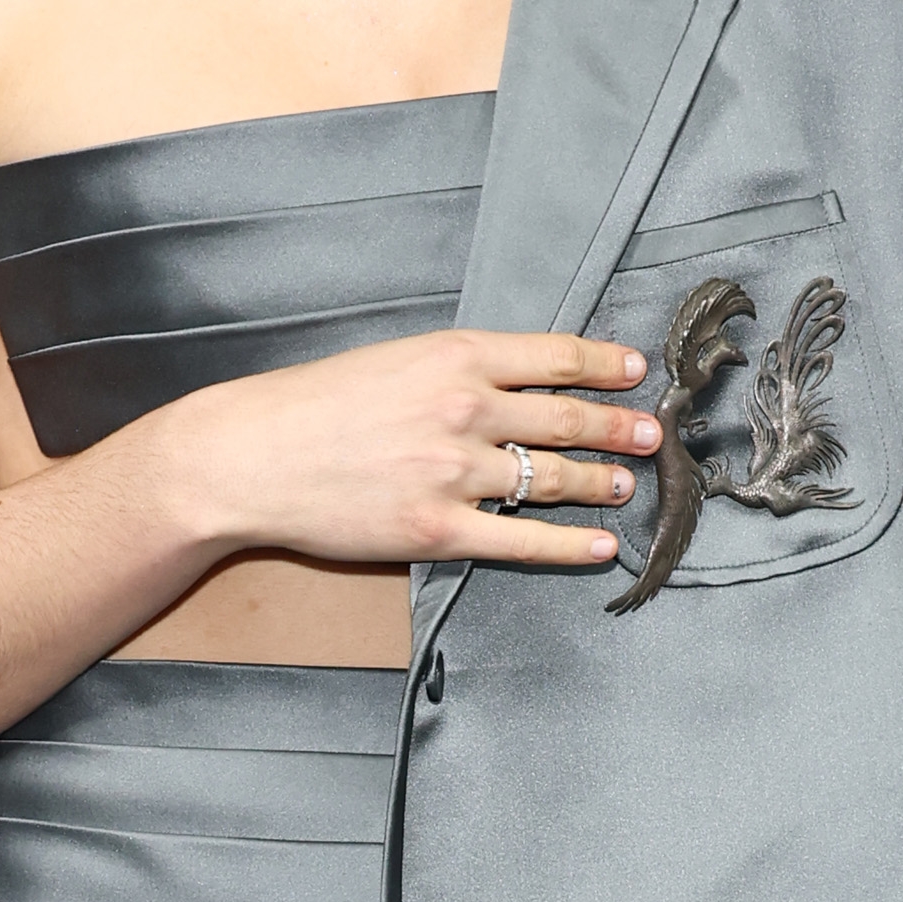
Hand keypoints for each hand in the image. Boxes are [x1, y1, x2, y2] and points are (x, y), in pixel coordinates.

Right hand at [154, 323, 659, 576]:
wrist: (250, 457)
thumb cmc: (313, 405)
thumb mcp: (392, 359)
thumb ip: (457, 368)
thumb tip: (517, 379)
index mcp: (455, 356)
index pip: (554, 356)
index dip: (604, 365)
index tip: (635, 371)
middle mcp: (465, 409)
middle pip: (567, 419)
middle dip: (619, 427)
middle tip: (653, 434)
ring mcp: (454, 473)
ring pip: (553, 480)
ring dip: (601, 483)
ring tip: (627, 484)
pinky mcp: (437, 530)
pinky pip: (523, 542)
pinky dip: (571, 545)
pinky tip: (601, 545)